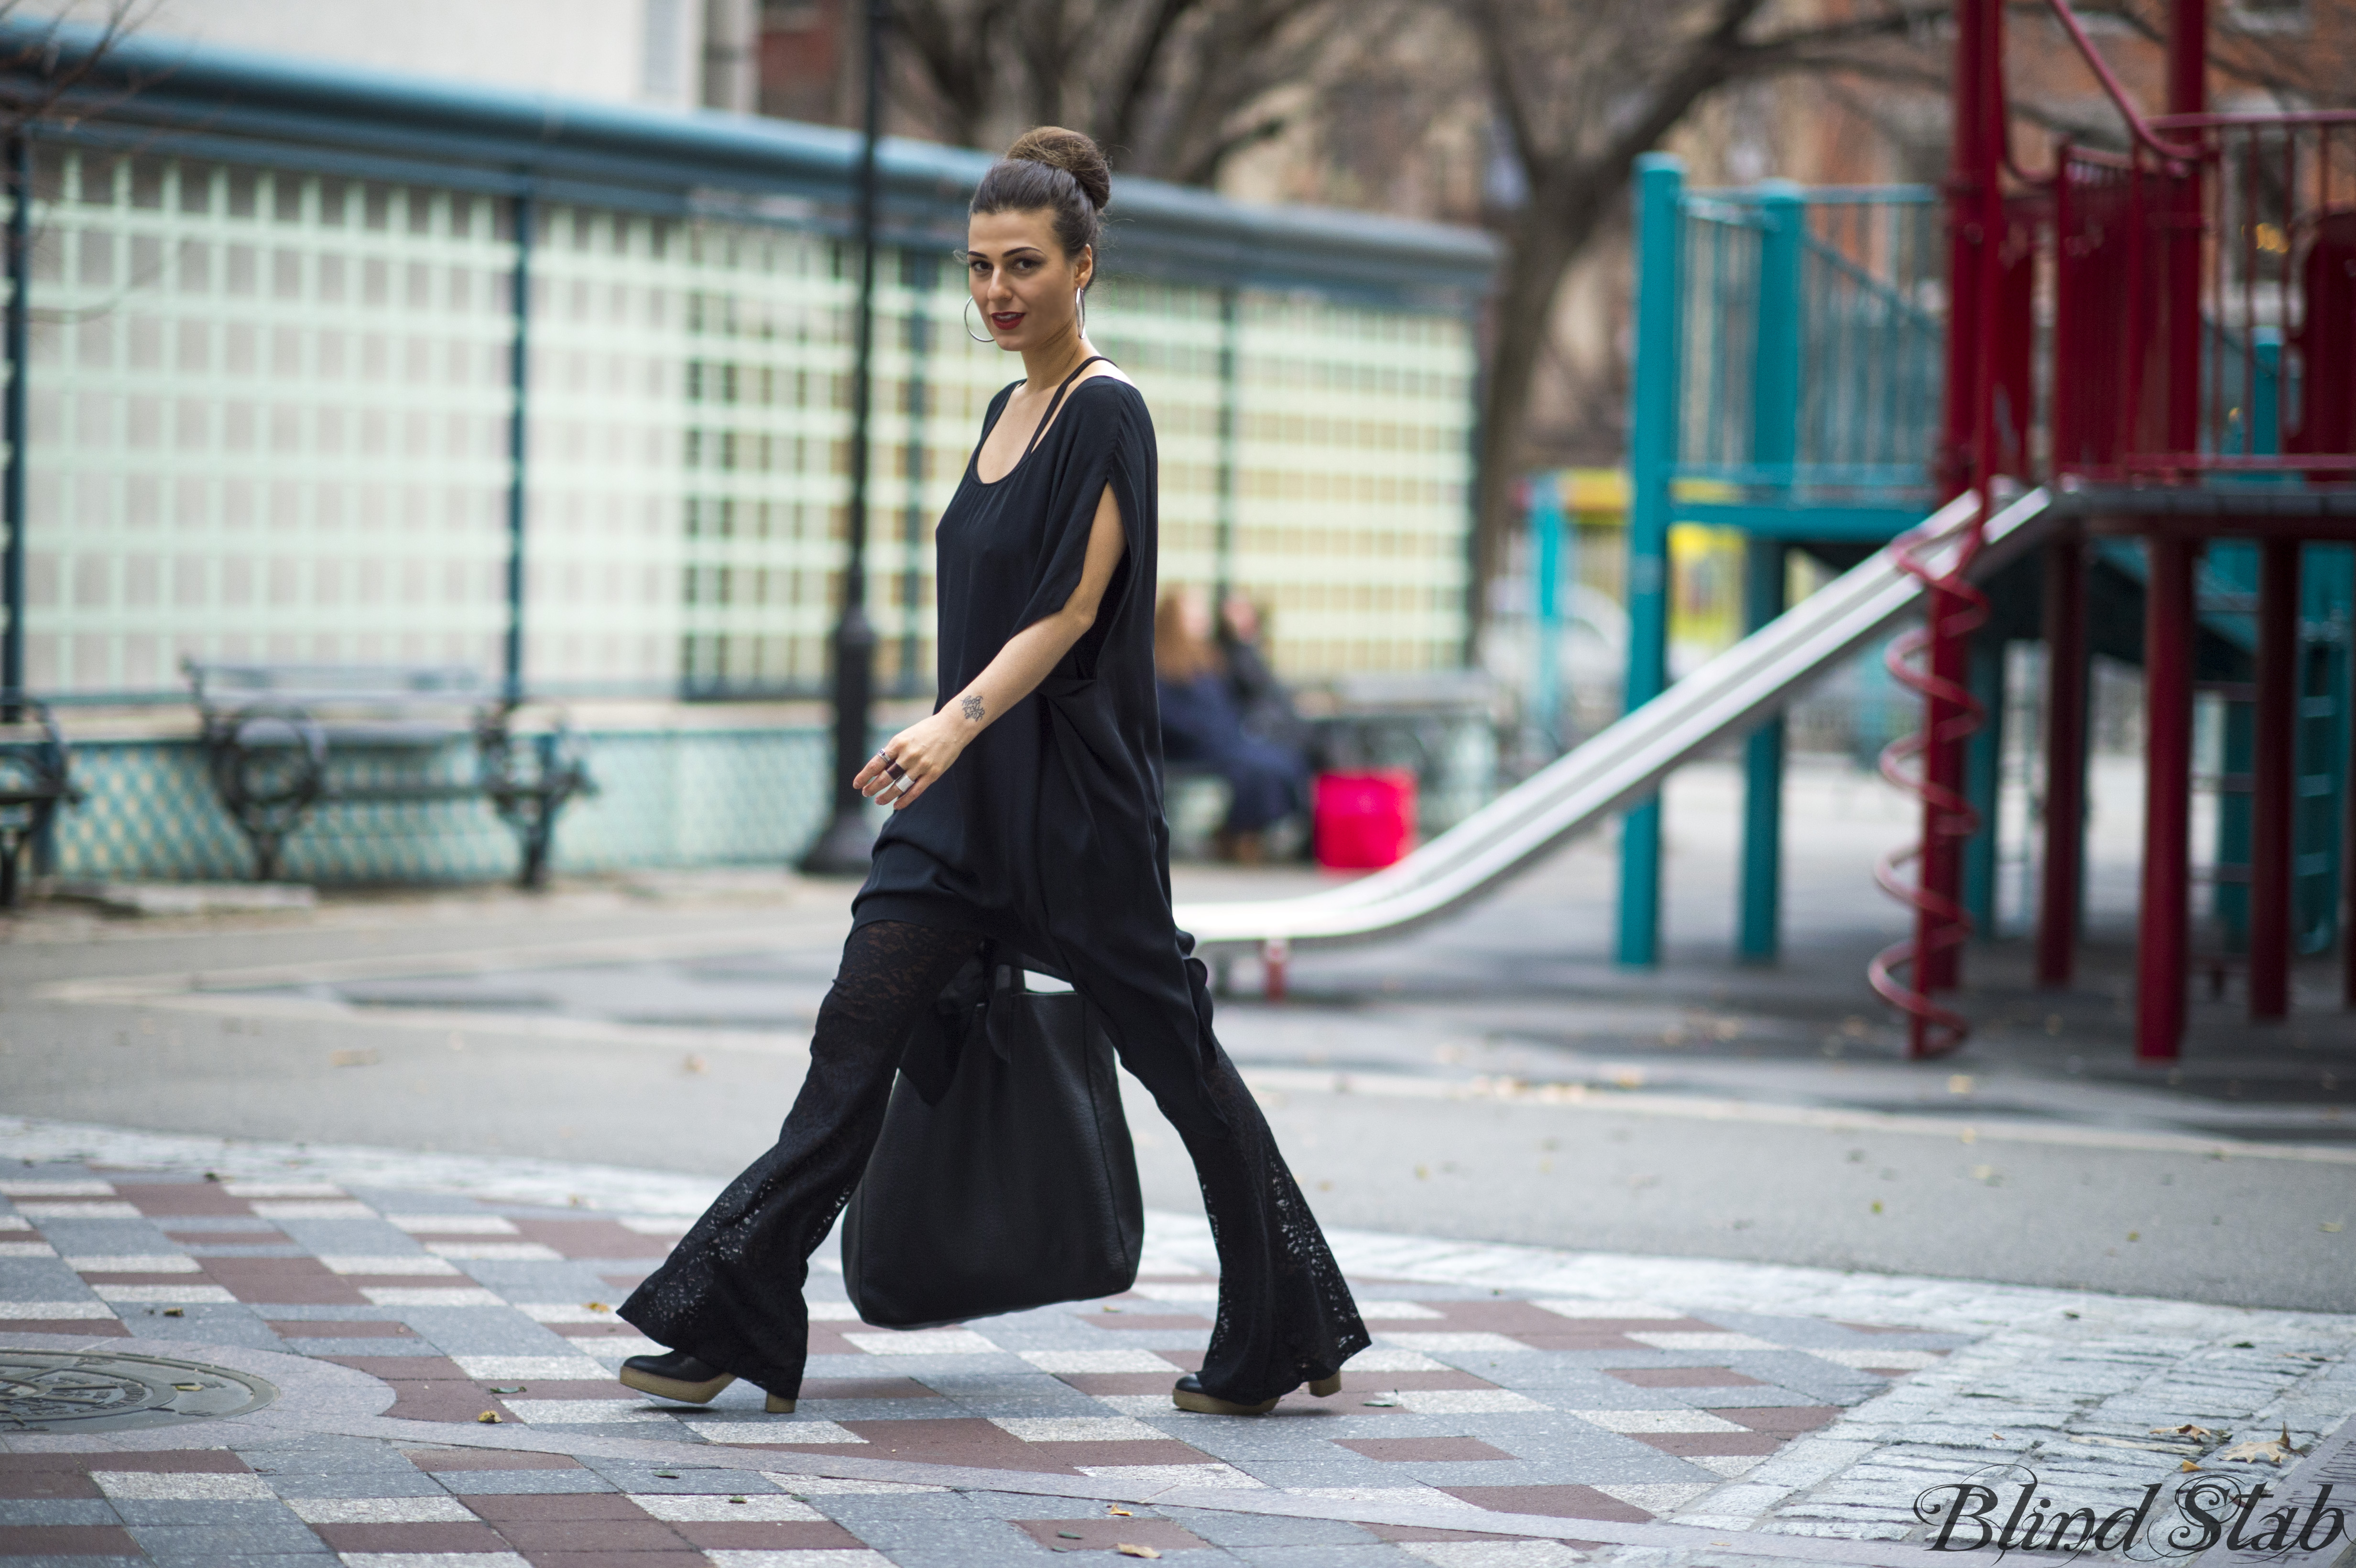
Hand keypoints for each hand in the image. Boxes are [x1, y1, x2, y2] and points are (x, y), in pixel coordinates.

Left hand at [854, 713, 968, 810]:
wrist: (952, 726)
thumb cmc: (926, 731)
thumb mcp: (905, 736)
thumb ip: (893, 751)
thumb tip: (877, 769)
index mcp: (898, 743)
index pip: (876, 763)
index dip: (864, 776)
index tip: (857, 784)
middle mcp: (908, 755)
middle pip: (885, 777)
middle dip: (872, 788)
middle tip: (866, 793)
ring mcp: (921, 765)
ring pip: (899, 787)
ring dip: (886, 796)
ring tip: (878, 801)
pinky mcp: (933, 773)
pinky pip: (915, 791)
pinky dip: (904, 800)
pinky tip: (896, 805)